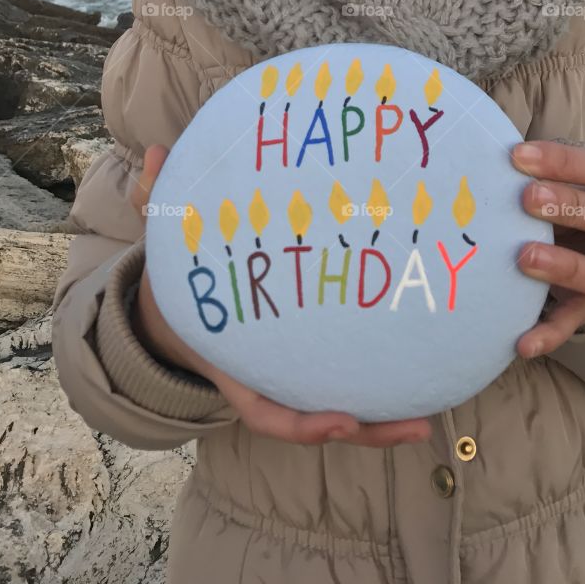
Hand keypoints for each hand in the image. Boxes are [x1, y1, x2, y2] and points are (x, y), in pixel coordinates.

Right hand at [128, 144, 432, 449]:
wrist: (177, 309)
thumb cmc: (181, 277)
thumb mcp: (166, 243)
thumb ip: (158, 201)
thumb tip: (154, 154)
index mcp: (234, 363)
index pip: (265, 411)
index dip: (303, 424)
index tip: (341, 422)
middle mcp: (267, 378)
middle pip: (318, 420)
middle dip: (367, 429)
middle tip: (419, 426)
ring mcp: (292, 374)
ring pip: (340, 410)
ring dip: (384, 421)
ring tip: (430, 422)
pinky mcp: (316, 358)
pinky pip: (347, 384)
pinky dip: (378, 392)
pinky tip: (418, 390)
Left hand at [510, 138, 584, 358]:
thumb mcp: (582, 182)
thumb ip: (552, 174)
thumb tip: (497, 159)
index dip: (567, 162)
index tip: (518, 157)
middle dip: (576, 207)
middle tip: (526, 199)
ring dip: (567, 267)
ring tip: (523, 257)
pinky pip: (579, 322)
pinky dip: (550, 333)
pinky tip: (522, 342)